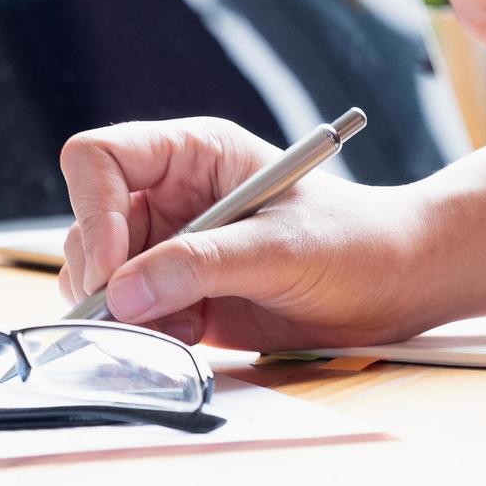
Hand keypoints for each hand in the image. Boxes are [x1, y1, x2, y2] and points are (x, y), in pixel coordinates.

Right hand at [57, 117, 434, 351]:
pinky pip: (128, 310)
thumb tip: (124, 292)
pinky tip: (194, 332)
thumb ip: (200, 266)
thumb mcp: (281, 249)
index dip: (92, 209)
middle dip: (104, 274)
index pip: (99, 158)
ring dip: (125, 308)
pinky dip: (146, 329)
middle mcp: (170, 193)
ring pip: (99, 273)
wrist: (397, 286)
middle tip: (138, 315)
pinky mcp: (177, 289)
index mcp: (193, 153)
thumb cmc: (354, 243)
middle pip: (88, 223)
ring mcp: (169, 242)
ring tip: (185, 324)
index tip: (114, 269)